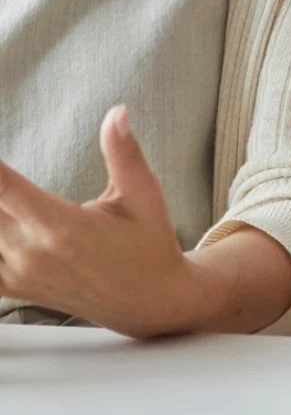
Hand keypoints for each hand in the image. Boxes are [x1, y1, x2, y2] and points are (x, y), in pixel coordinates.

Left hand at [0, 106, 212, 338]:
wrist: (152, 301)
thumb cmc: (151, 245)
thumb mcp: (144, 195)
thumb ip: (124, 153)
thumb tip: (117, 114)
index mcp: (61, 226)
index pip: (1, 185)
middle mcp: (31, 252)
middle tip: (2, 178)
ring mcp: (18, 273)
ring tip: (3, 194)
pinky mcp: (13, 286)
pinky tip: (1, 223)